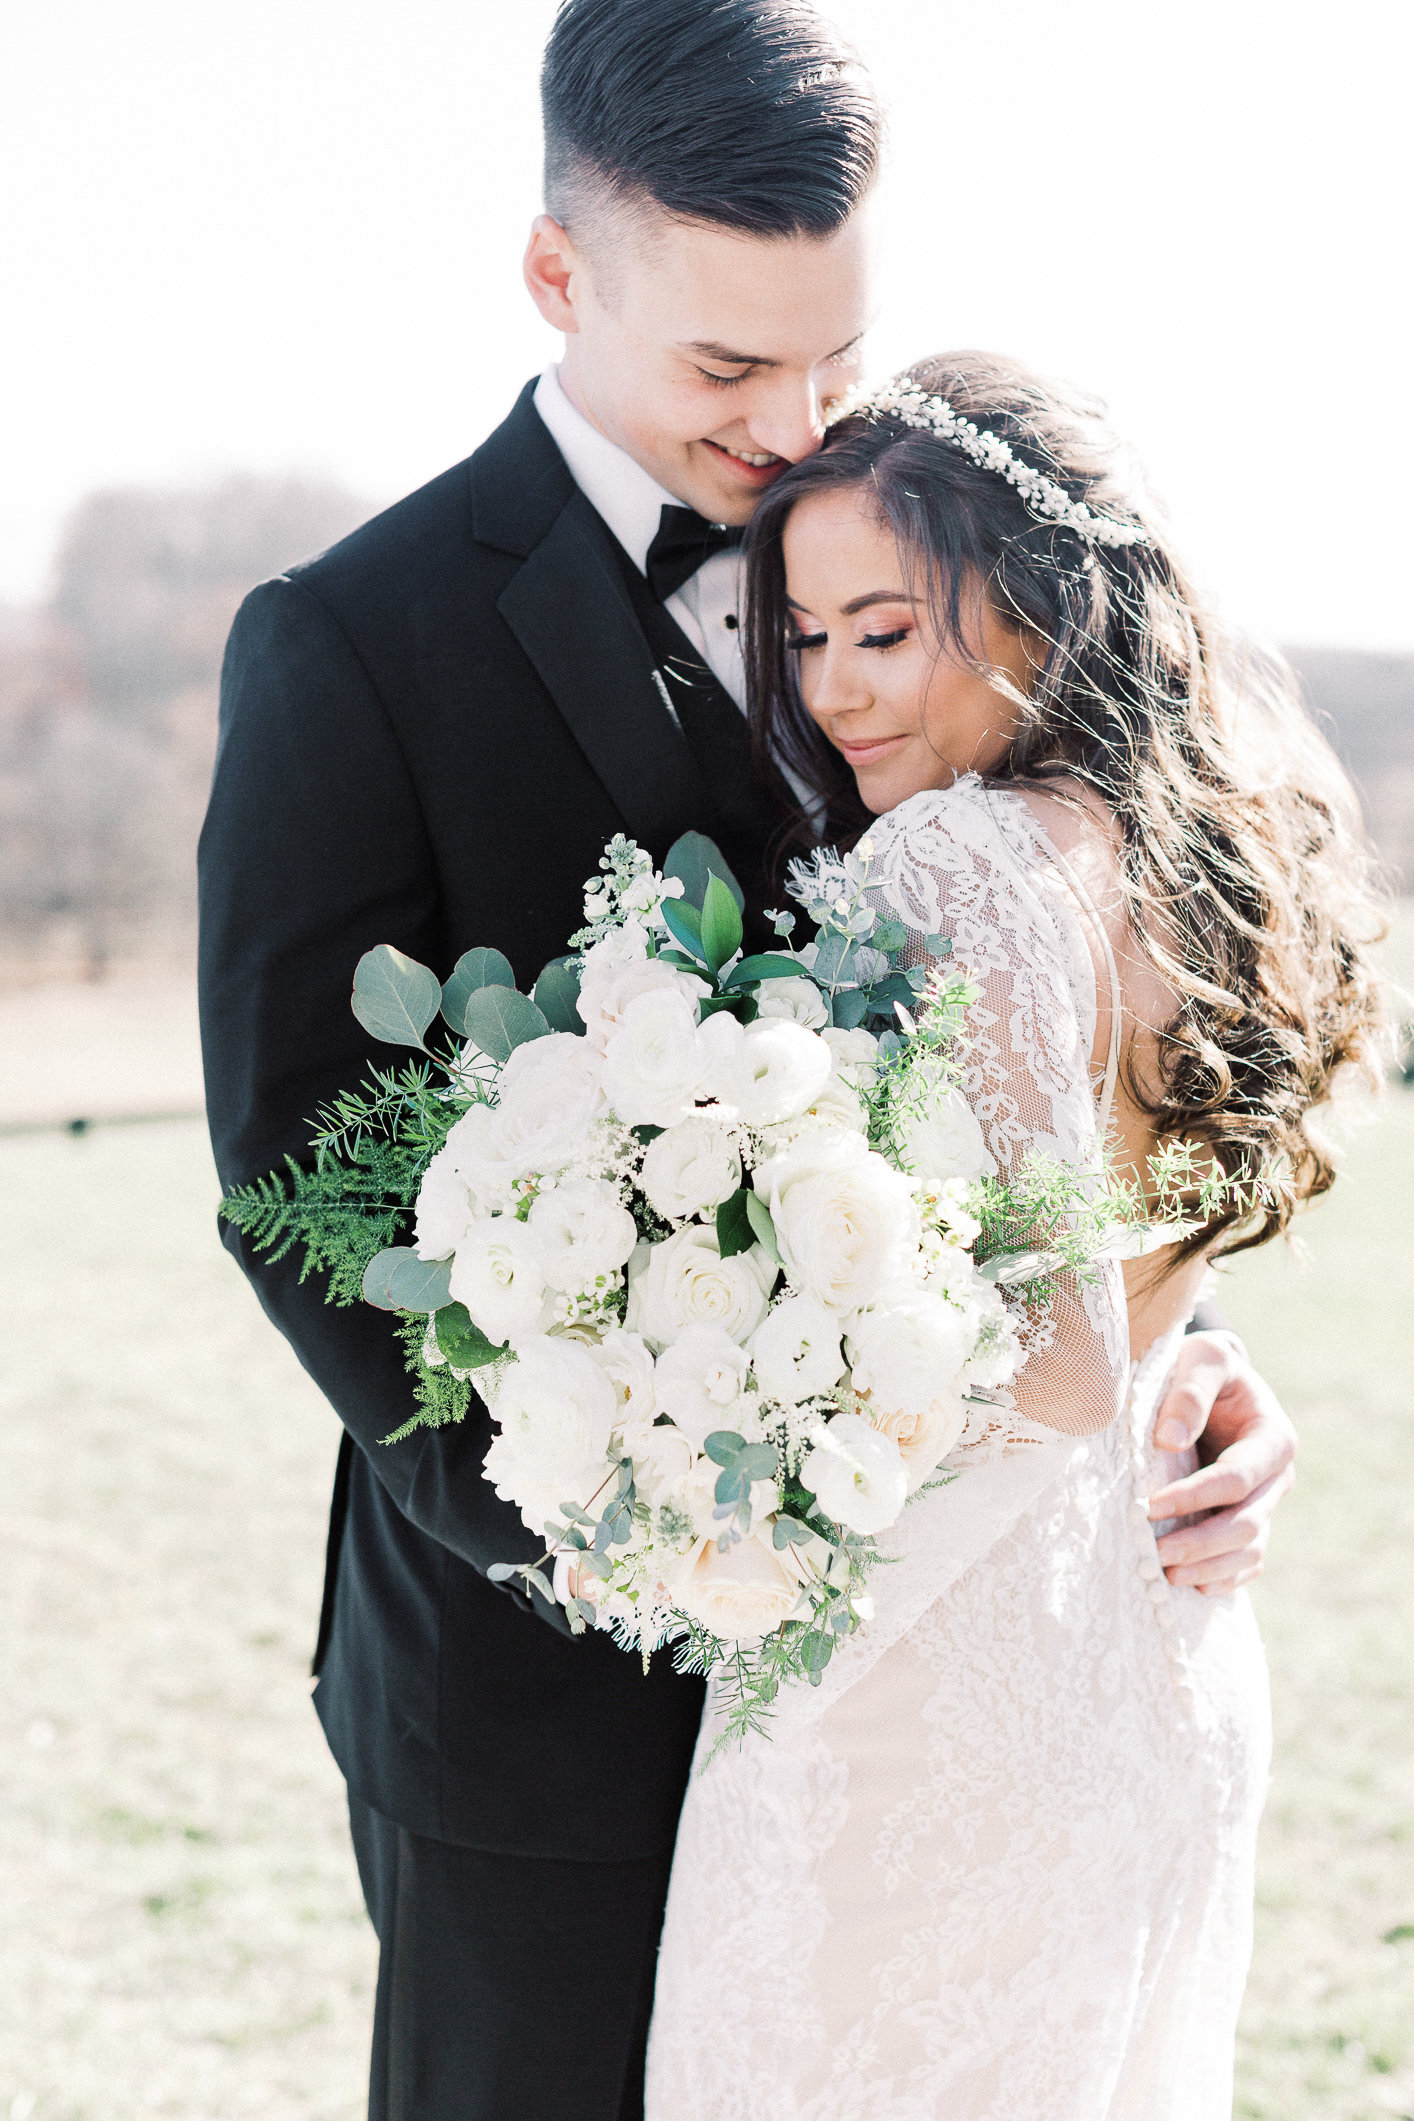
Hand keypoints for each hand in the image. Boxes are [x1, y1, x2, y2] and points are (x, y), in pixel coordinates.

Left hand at [1145, 1331, 1296, 1594]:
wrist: (1213, 1381)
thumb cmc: (1204, 1367)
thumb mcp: (1201, 1360)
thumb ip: (1189, 1393)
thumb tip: (1169, 1440)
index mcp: (1272, 1437)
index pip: (1235, 1479)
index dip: (1194, 1496)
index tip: (1149, 1506)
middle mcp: (1276, 1476)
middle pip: (1246, 1523)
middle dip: (1202, 1542)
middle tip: (1157, 1553)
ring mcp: (1266, 1502)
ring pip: (1249, 1548)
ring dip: (1211, 1567)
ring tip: (1168, 1575)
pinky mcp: (1252, 1518)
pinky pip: (1248, 1560)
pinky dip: (1227, 1577)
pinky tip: (1196, 1588)